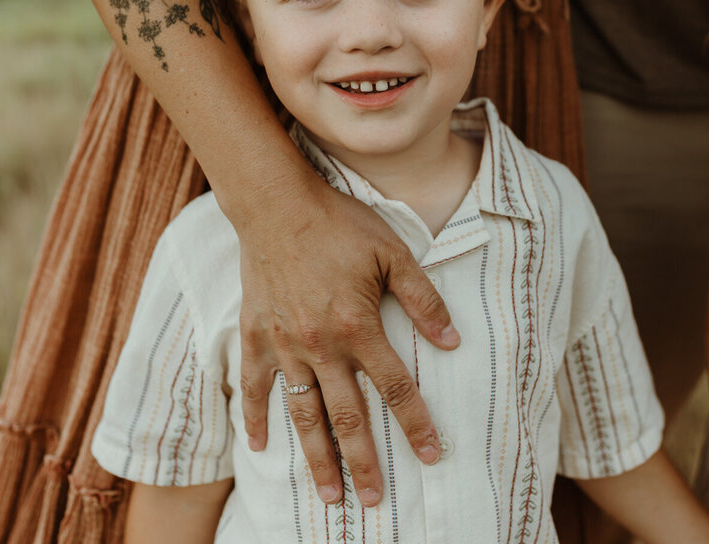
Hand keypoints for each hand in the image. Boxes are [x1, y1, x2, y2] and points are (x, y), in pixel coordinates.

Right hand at [235, 175, 459, 505]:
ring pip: (303, 414)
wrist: (276, 204)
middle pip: (347, 417)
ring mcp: (284, 345)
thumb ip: (424, 300)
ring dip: (317, 458)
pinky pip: (256, 388)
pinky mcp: (255, 336)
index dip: (417, 425)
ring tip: (329, 493)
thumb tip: (452, 341)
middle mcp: (321, 346)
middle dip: (363, 463)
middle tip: (373, 502)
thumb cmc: (340, 224)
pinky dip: (257, 419)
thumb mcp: (394, 253)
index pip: (395, 389)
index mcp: (359, 326)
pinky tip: (261, 448)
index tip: (432, 455)